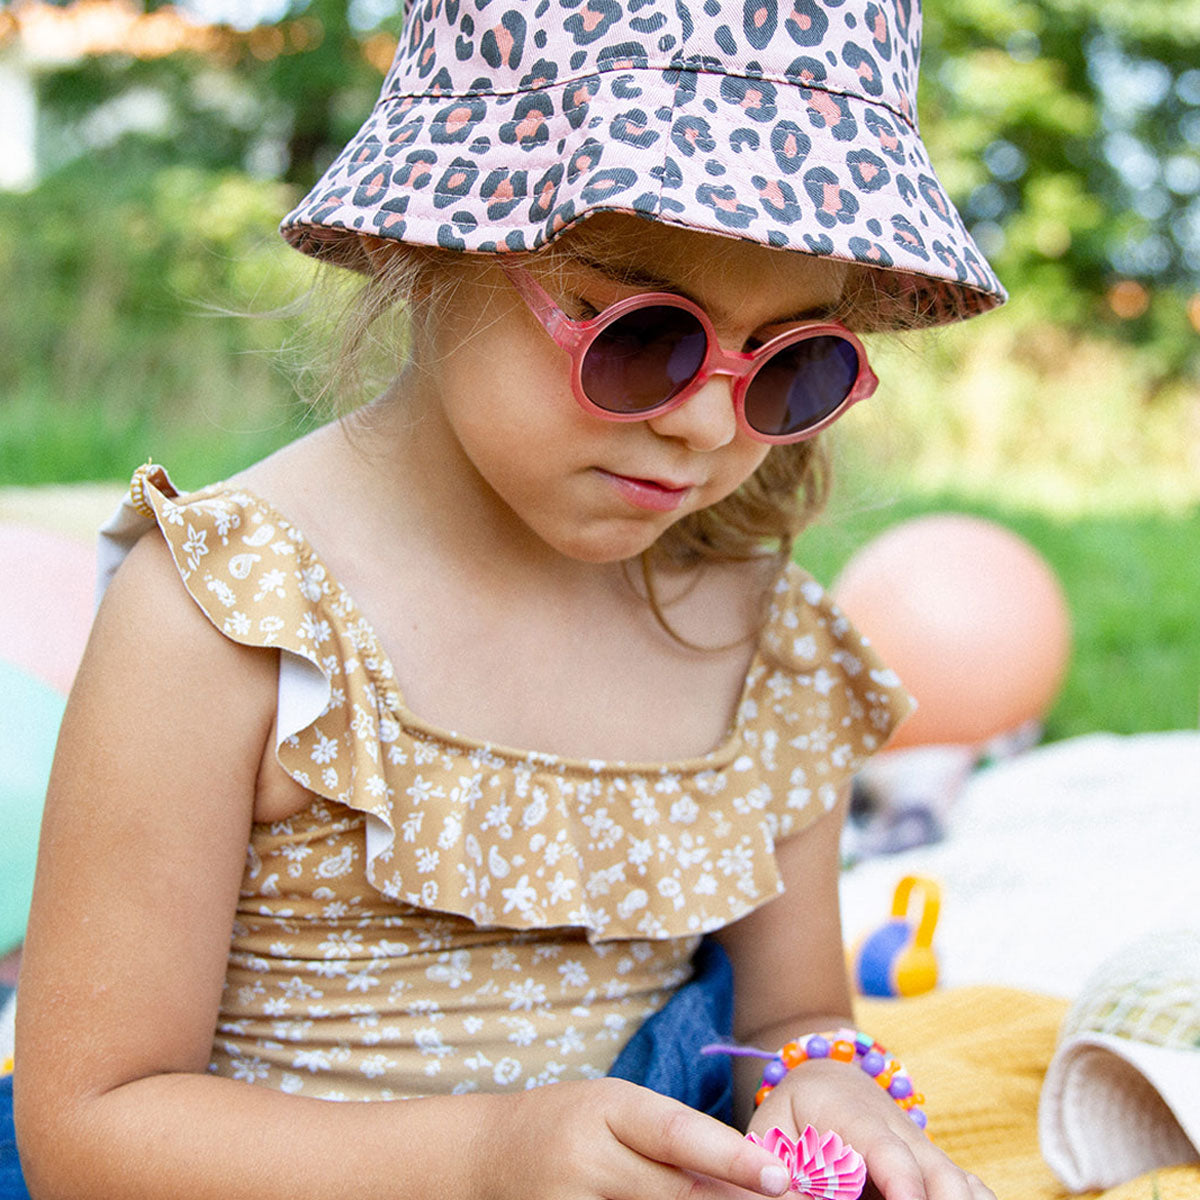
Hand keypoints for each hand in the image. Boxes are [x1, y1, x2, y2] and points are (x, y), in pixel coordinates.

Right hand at [477, 1077, 794, 1199]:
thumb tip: (746, 1179)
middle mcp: (588, 1159)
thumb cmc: (566, 1124)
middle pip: (676, 1193)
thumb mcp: (615, 1111)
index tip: (780, 1176)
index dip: (732, 1157)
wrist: (483, 1158)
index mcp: (607, 1108)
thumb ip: (672, 1141)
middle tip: (776, 1199)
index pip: (678, 1134)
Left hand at [749, 1059, 994, 1199]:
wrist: (826, 1079)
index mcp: (855, 1116)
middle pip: (939, 1172)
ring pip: (959, 1181)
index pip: (888, 1151)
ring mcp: (922, 1148)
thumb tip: (787, 1194)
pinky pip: (968, 1185)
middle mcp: (899, 1130)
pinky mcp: (933, 1166)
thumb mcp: (772, 1133)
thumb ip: (780, 1170)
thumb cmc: (793, 1114)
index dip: (904, 1185)